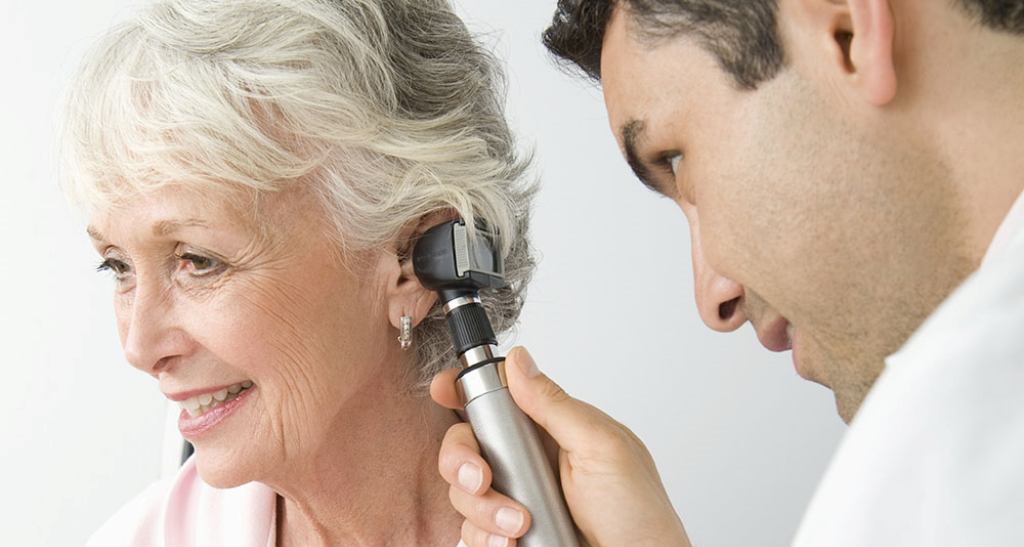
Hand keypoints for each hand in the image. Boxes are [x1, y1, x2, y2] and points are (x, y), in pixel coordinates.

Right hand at [431, 347, 691, 546]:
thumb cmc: (638, 514)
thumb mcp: (601, 447)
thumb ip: (555, 405)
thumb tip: (520, 361)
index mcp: (549, 429)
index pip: (495, 398)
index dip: (462, 391)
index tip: (444, 392)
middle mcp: (525, 462)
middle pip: (464, 444)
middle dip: (461, 460)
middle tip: (482, 479)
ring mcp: (514, 499)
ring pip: (462, 491)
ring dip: (483, 509)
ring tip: (519, 525)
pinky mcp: (506, 535)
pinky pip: (470, 532)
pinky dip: (484, 538)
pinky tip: (510, 543)